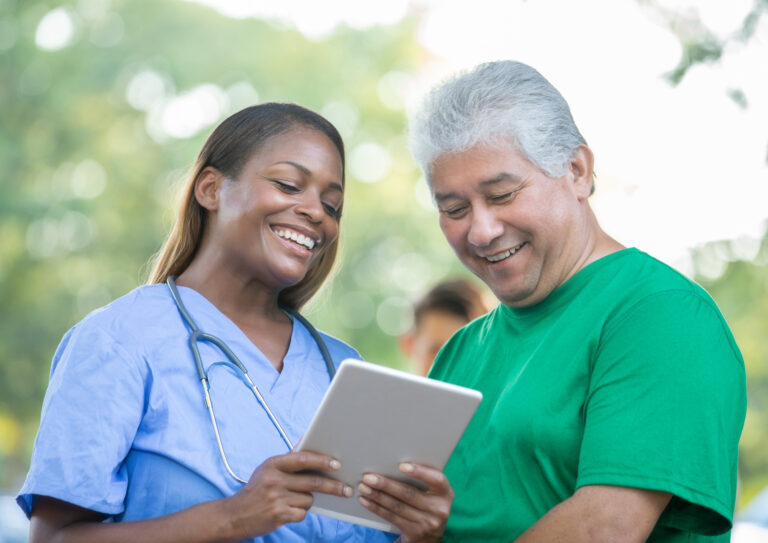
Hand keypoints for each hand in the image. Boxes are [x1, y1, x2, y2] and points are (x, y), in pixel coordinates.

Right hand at [224, 451, 353, 538]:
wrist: (234, 515)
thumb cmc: (256, 489)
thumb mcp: (268, 469)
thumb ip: (289, 458)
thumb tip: (306, 439)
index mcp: (273, 464)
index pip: (303, 459)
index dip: (322, 461)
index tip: (337, 464)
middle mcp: (274, 479)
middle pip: (313, 481)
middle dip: (333, 486)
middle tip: (347, 489)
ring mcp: (276, 498)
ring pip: (308, 499)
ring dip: (307, 501)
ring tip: (293, 500)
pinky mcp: (279, 515)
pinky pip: (302, 513)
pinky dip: (299, 513)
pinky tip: (288, 511)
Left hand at [357, 463, 452, 542]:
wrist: (430, 538)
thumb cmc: (428, 505)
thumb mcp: (434, 493)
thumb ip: (423, 480)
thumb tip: (395, 463)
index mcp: (445, 493)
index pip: (437, 479)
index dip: (420, 472)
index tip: (401, 466)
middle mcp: (439, 509)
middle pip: (409, 494)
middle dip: (386, 484)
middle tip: (368, 477)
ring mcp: (427, 523)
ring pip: (397, 506)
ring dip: (377, 496)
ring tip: (363, 487)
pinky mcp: (414, 532)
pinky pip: (392, 517)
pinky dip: (376, 508)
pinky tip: (366, 500)